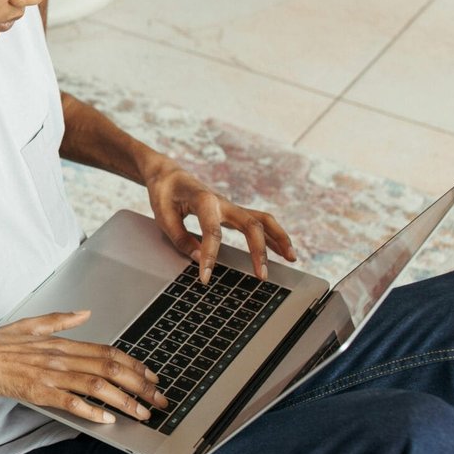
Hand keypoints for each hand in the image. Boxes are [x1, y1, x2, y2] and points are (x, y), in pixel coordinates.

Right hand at [0, 311, 166, 423]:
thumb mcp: (29, 326)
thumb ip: (60, 321)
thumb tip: (85, 313)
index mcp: (59, 342)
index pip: (107, 351)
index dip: (134, 364)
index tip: (152, 376)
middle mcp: (59, 356)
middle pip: (109, 368)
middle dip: (140, 385)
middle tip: (159, 399)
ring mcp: (49, 374)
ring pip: (96, 385)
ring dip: (124, 401)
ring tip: (142, 413)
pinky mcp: (36, 391)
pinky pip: (69, 402)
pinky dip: (91, 411)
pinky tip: (106, 420)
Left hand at [144, 158, 296, 283]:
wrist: (168, 175)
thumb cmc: (164, 193)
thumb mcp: (162, 215)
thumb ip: (180, 238)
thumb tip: (200, 259)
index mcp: (203, 200)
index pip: (212, 231)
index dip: (210, 256)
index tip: (205, 278)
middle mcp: (223, 202)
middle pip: (250, 224)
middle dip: (259, 250)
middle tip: (262, 276)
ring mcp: (230, 207)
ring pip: (262, 220)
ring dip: (278, 238)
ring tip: (291, 259)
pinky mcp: (232, 213)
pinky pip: (259, 223)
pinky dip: (273, 236)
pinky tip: (283, 251)